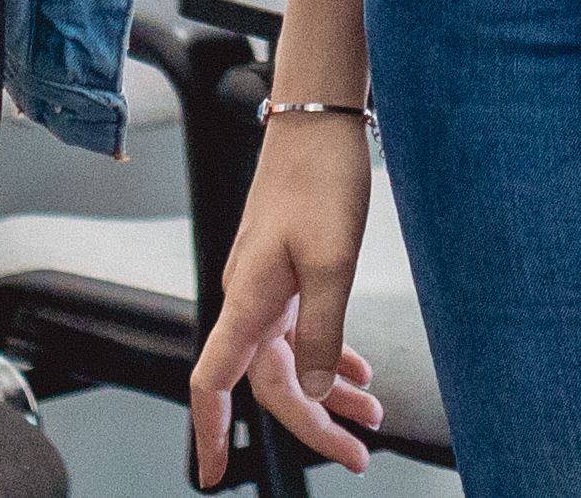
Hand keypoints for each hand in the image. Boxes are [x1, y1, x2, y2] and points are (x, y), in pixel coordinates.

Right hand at [185, 118, 387, 481]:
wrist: (318, 119)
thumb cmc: (319, 177)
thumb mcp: (334, 261)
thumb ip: (322, 332)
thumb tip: (310, 391)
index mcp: (249, 300)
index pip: (215, 383)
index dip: (210, 433)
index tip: (212, 476)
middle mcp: (250, 298)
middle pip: (270, 384)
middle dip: (313, 424)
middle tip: (356, 453)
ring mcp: (267, 284)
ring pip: (290, 359)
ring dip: (328, 392)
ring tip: (370, 417)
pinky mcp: (287, 270)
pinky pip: (302, 330)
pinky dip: (330, 355)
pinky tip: (358, 370)